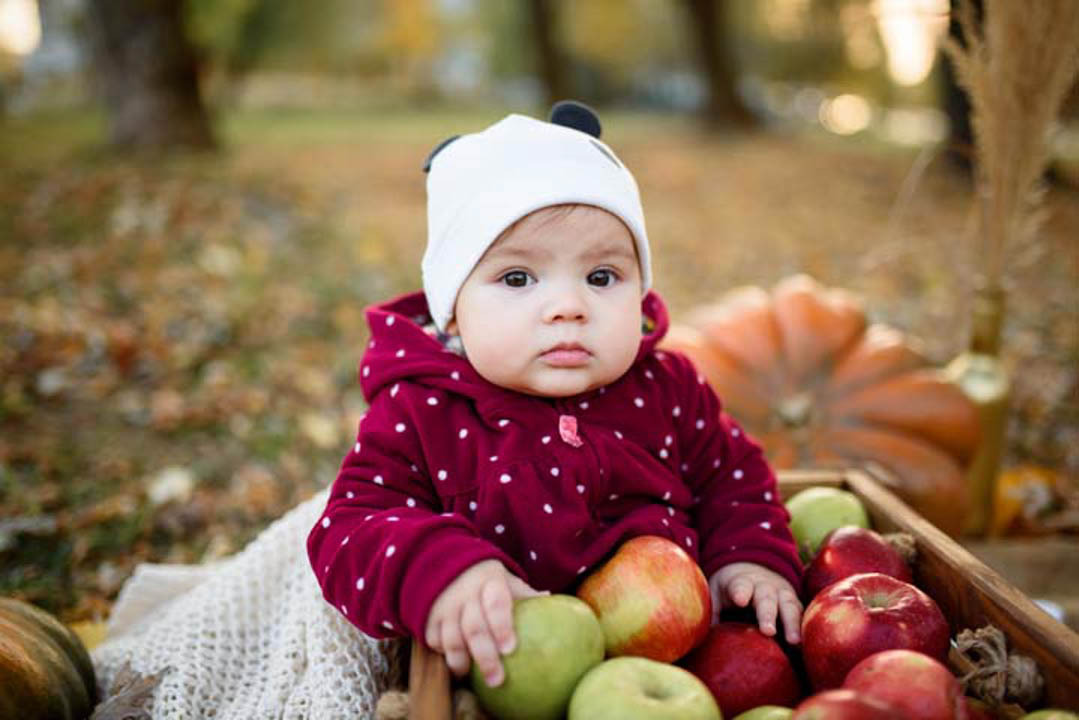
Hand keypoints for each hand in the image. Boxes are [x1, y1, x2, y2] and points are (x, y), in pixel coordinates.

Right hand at [424, 559, 545, 686]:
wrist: (446, 564)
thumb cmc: (487, 580)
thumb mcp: (506, 580)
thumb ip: (524, 593)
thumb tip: (551, 600)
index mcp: (489, 582)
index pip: (497, 604)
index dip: (502, 626)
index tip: (510, 648)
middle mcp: (465, 593)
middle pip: (474, 628)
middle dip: (484, 656)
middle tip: (496, 679)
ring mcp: (445, 605)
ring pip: (451, 637)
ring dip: (460, 660)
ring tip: (469, 677)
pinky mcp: (428, 616)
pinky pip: (434, 639)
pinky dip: (443, 653)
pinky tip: (454, 663)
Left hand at [709, 562, 802, 643]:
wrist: (754, 568)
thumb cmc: (731, 589)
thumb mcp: (716, 594)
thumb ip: (712, 613)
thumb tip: (700, 637)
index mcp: (741, 582)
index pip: (740, 586)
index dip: (740, 592)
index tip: (740, 600)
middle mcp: (764, 587)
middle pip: (766, 599)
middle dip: (767, 614)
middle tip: (768, 631)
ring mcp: (782, 594)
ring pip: (789, 606)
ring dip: (792, 624)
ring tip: (794, 642)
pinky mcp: (794, 604)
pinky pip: (801, 615)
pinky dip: (803, 628)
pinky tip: (806, 647)